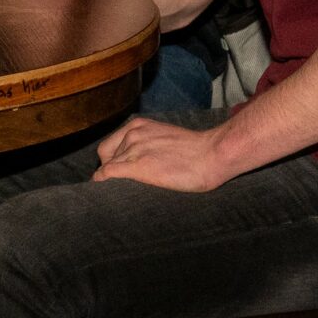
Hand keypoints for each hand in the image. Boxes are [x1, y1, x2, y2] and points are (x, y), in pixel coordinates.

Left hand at [92, 117, 232, 190]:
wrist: (213, 154)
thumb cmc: (196, 151)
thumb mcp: (165, 138)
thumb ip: (149, 144)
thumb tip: (142, 161)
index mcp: (139, 125)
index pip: (111, 144)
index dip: (111, 160)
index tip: (116, 173)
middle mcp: (132, 134)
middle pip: (105, 155)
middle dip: (109, 169)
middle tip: (120, 184)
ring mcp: (134, 149)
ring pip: (107, 166)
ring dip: (111, 180)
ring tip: (122, 192)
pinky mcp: (138, 165)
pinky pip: (108, 174)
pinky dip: (104, 183)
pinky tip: (108, 192)